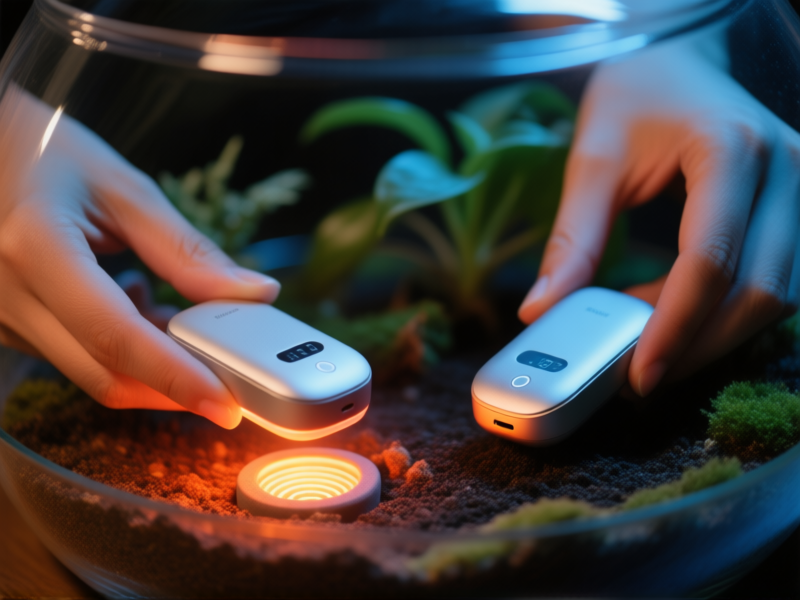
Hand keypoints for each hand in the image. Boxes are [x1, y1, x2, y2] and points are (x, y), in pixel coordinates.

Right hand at [0, 86, 279, 427]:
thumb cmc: (49, 154)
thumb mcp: (125, 190)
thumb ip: (189, 251)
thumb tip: (254, 294)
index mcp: (37, 246)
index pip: (115, 335)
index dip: (174, 377)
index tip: (225, 404)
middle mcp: (8, 293)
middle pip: (103, 372)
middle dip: (174, 388)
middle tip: (229, 382)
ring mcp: (1, 315)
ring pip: (90, 370)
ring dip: (151, 366)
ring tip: (187, 325)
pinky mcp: (8, 325)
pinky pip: (75, 356)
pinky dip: (124, 350)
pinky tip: (141, 307)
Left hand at [518, 33, 799, 395]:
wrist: (677, 62)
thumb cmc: (635, 98)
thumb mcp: (593, 160)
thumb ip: (573, 240)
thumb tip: (542, 311)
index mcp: (730, 149)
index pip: (712, 260)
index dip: (676, 326)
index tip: (637, 373)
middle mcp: (785, 170)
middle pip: (760, 290)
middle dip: (700, 344)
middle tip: (640, 375)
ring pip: (778, 295)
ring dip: (715, 333)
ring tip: (650, 342)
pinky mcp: (795, 209)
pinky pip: (776, 280)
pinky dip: (727, 312)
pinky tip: (677, 314)